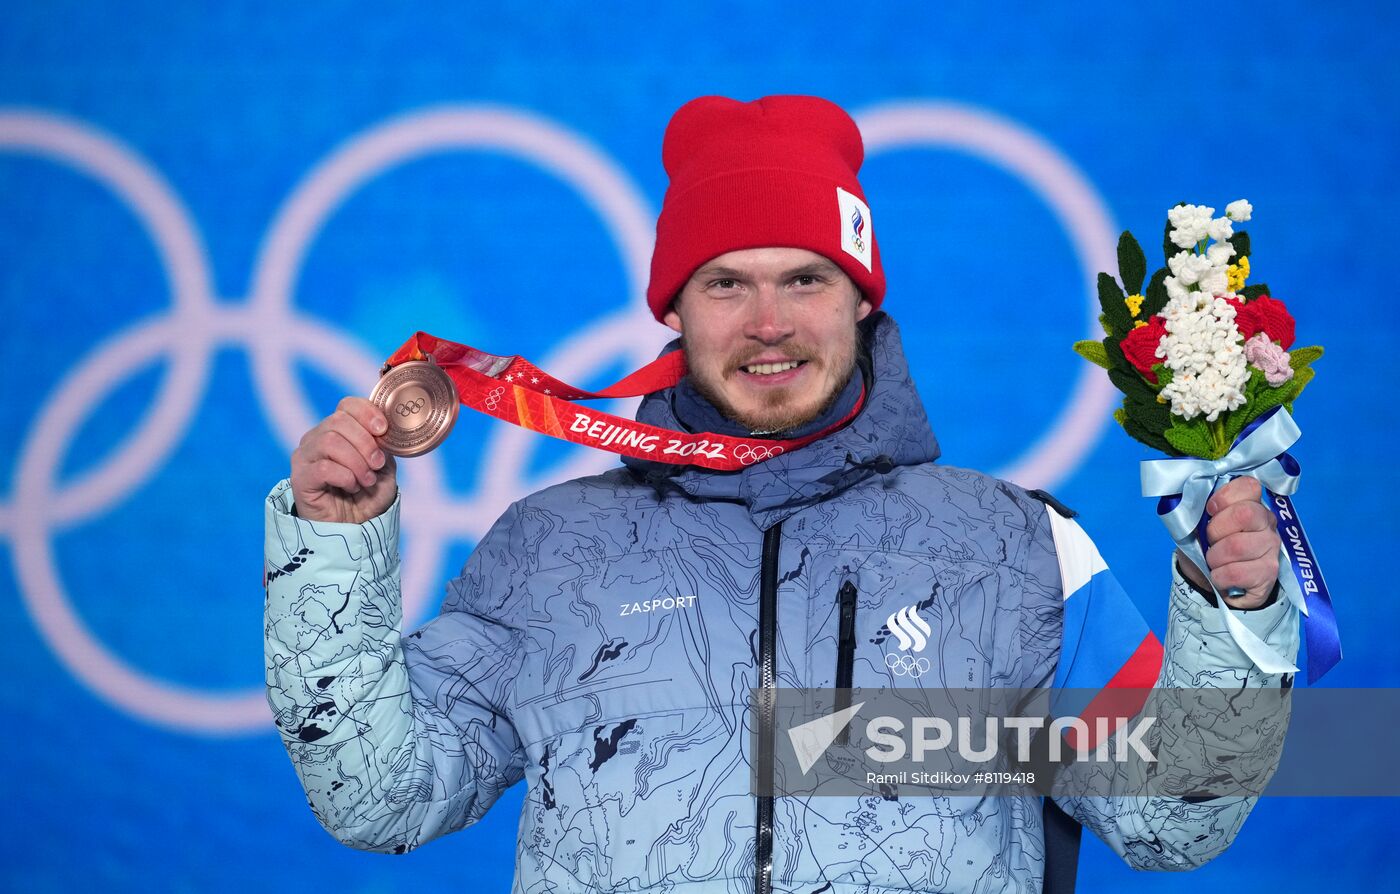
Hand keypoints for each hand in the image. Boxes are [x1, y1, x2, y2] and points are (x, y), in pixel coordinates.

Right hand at [290, 396, 397, 523]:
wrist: (355, 529)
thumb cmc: (368, 496)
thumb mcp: (384, 468)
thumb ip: (383, 446)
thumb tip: (383, 431)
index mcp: (338, 430)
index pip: (347, 405)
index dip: (367, 413)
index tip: (383, 430)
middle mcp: (316, 438)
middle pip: (338, 421)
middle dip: (365, 443)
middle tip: (377, 465)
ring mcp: (305, 457)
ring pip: (330, 441)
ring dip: (356, 462)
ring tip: (366, 480)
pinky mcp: (300, 478)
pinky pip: (323, 468)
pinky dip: (345, 477)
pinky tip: (351, 487)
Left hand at [1175, 476, 1279, 608]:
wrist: (1210, 583)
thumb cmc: (1205, 548)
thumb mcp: (1197, 524)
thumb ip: (1198, 509)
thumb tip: (1189, 501)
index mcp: (1251, 504)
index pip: (1248, 486)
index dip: (1224, 496)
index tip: (1209, 510)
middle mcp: (1268, 523)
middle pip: (1244, 514)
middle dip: (1215, 530)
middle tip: (1210, 541)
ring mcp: (1272, 548)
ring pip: (1237, 546)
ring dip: (1214, 557)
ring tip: (1214, 562)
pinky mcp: (1269, 574)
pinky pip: (1236, 573)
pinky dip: (1219, 577)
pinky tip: (1221, 577)